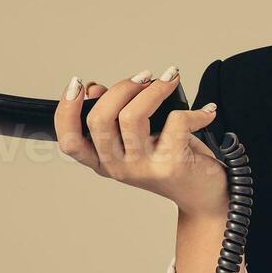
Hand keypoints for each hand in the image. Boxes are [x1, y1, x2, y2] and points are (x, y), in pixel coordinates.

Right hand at [53, 68, 228, 217]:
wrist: (205, 195)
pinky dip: (195, 111)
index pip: (70, 141)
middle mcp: (118, 167)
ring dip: (154, 89)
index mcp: (103, 160)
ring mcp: (143, 169)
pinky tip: (206, 112)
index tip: (77, 84)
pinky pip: (176, 121)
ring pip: (132, 116)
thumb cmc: (171, 159)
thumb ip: (115, 114)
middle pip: (99, 120)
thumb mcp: (139, 138)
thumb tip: (94, 89)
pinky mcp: (170, 165)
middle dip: (121, 87)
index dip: (65, 111)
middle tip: (144, 77)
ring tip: (169, 80)